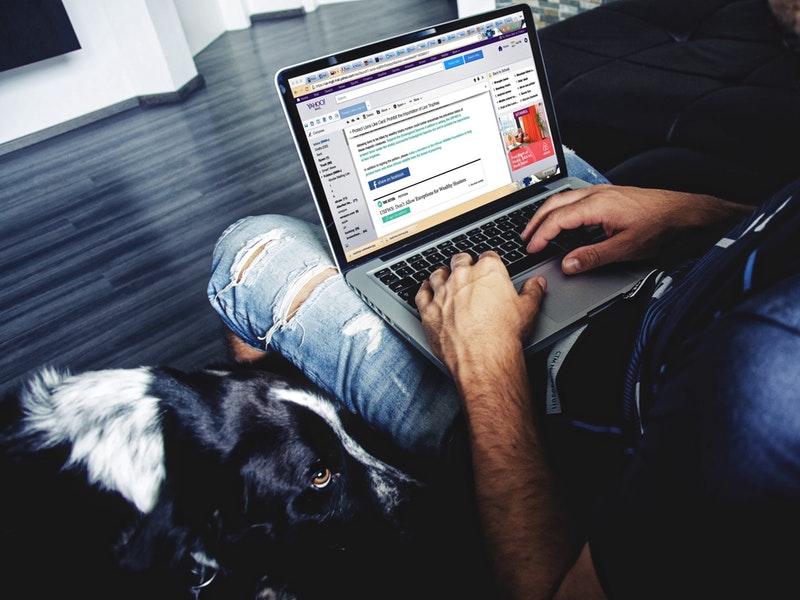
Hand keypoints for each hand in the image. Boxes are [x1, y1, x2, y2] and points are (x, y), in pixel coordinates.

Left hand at [415, 251, 545, 377]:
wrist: (483, 357)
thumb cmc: (504, 334)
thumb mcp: (528, 310)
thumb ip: (532, 292)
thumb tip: (537, 283)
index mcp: (488, 272)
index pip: (487, 257)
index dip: (489, 262)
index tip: (489, 266)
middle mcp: (462, 277)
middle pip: (460, 261)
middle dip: (464, 263)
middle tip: (467, 269)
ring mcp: (443, 293)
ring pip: (438, 274)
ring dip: (442, 274)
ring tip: (445, 277)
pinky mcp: (429, 310)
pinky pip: (422, 294)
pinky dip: (424, 290)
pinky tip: (426, 290)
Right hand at [520, 184, 748, 274]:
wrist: (682, 211)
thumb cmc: (658, 226)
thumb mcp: (625, 248)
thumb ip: (593, 257)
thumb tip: (568, 265)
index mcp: (596, 206)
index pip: (557, 220)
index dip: (541, 236)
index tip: (532, 249)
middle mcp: (595, 194)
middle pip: (554, 204)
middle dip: (535, 221)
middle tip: (525, 239)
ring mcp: (601, 192)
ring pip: (563, 198)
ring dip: (546, 214)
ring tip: (537, 229)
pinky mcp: (607, 194)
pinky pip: (574, 198)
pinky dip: (560, 210)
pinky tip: (562, 220)